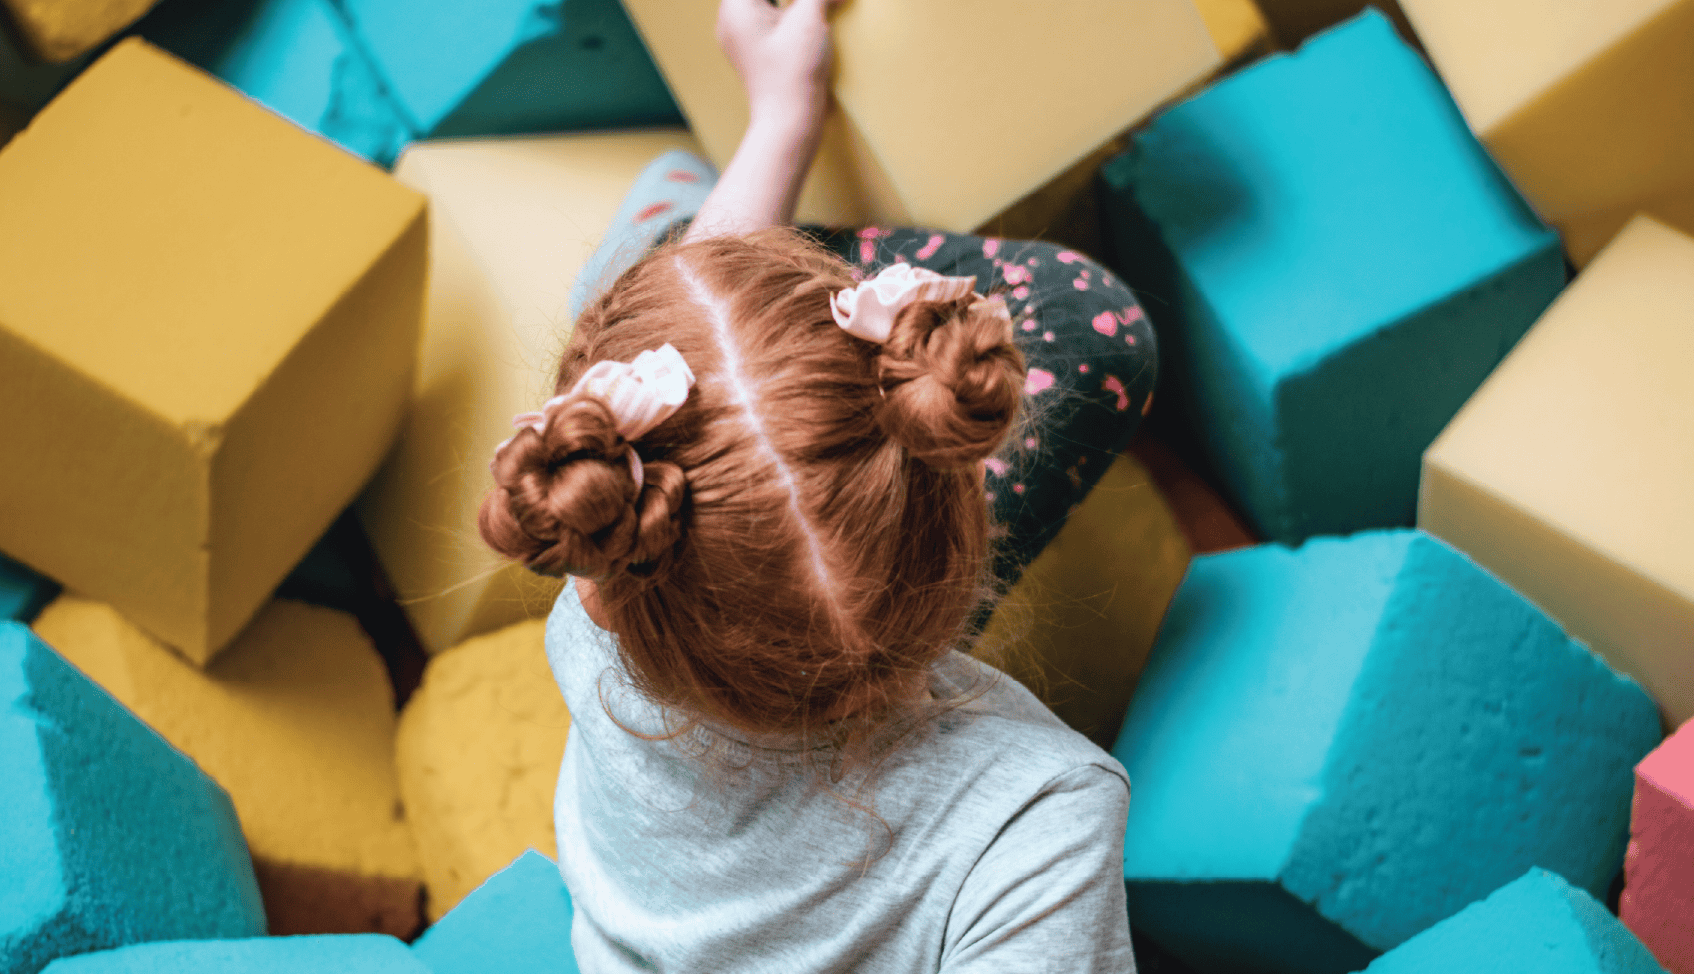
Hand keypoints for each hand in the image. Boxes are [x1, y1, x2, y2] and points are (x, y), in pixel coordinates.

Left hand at [715, 0, 844, 130]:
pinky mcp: (755, 50)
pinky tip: (810, 11)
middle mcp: (731, 19)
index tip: (809, 0)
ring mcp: (741, 37)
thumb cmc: (793, 74)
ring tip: (815, 7)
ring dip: (793, 2)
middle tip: (813, 3)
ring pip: (766, 2)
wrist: (789, 122)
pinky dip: (788, 10)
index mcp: (736, 6)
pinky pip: (768, 17)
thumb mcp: (810, 20)